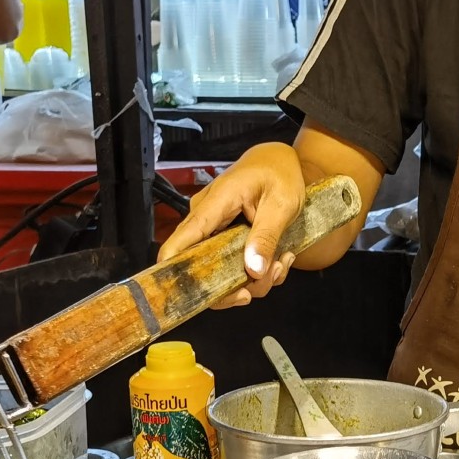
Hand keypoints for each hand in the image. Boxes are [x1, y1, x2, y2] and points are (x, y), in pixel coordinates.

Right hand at [158, 142, 304, 307]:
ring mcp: (213, 232)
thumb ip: (266, 237)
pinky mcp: (224, 240)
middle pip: (203, 269)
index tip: (187, 297)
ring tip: (282, 261)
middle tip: (271, 274)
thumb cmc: (279, 174)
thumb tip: (253, 270)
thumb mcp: (281, 204)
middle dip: (238, 284)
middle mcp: (205, 222)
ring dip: (256, 278)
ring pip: (223, 273)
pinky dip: (259, 270)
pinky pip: (234, 266)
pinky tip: (279, 257)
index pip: (181, 242)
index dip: (175, 272)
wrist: (280, 161)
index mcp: (213, 206)